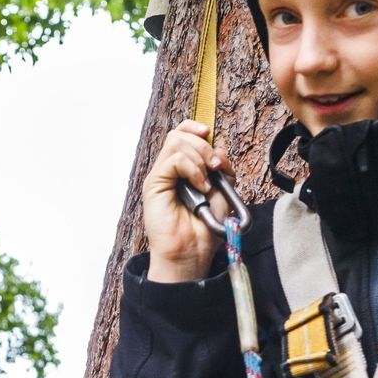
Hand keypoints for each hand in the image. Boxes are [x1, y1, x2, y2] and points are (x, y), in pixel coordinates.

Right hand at [142, 120, 228, 283]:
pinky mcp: (154, 184)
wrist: (193, 250)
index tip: (209, 134)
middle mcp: (169, 170)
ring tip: (207, 182)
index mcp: (182, 168)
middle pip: (179, 134)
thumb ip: (222, 166)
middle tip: (215, 167)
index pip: (182, 133)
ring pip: (176, 143)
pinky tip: (200, 186)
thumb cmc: (205, 226)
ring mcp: (160, 176)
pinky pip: (173, 160)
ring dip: (199, 157)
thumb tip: (217, 147)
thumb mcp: (223, 189)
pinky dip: (192, 169)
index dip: (195, 127)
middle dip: (203, 145)